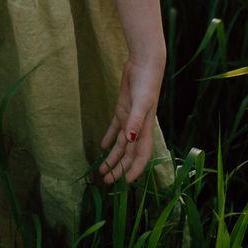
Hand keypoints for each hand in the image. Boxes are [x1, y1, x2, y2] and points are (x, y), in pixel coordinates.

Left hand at [97, 53, 164, 185]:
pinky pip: (115, 129)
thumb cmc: (146, 83)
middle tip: (107, 182)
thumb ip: (135, 122)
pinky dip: (109, 139)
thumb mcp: (141, 103)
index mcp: (145, 130)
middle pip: (129, 155)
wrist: (144, 64)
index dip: (134, 171)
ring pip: (121, 145)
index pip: (141, 157)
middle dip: (119, 169)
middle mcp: (137, 128)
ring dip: (112, 158)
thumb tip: (130, 141)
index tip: (124, 184)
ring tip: (102, 171)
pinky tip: (102, 147)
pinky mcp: (122, 110)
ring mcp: (129, 119)